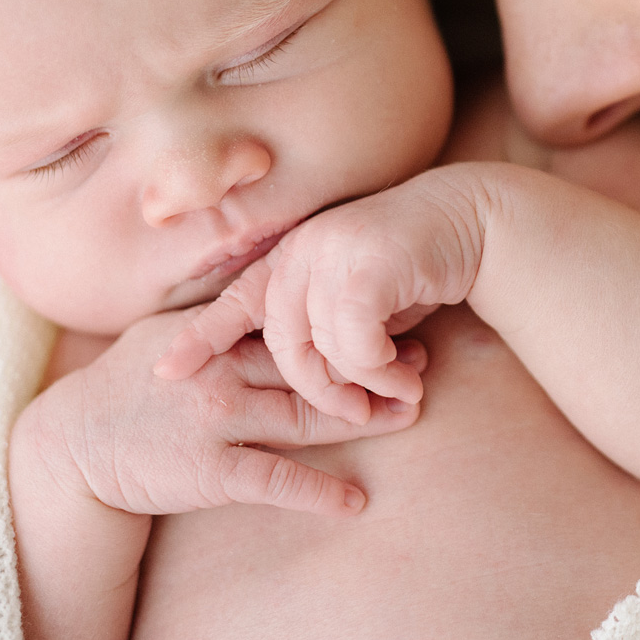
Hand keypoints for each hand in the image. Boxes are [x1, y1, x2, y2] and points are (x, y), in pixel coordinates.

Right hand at [20, 305, 427, 517]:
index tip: (392, 310)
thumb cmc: (128, 386)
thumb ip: (221, 317)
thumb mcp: (170, 334)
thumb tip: (273, 289)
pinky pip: (275, 480)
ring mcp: (218, 419)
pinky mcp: (210, 470)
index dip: (343, 315)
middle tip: (421, 362)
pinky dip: (318, 491)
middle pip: (312, 364)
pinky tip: (355, 500)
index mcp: (216, 334)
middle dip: (369, 363)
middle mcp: (222, 371)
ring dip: (362, 418)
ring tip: (411, 415)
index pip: (291, 317)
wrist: (72, 446)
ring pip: (306, 416)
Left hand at [157, 169, 488, 423]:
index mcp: (292, 256)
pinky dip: (381, 370)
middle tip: (356, 416)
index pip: (235, 301)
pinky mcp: (366, 266)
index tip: (166, 372)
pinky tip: (408, 373)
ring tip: (401, 394)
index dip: (200, 337)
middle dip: (319, 391)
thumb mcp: (359, 298)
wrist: (473, 222)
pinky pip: (356, 343)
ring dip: (364, 387)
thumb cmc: (416, 266)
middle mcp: (304, 250)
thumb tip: (312, 380)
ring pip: (323, 349)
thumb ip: (326, 327)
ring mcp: (333, 254)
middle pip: (283, 344)